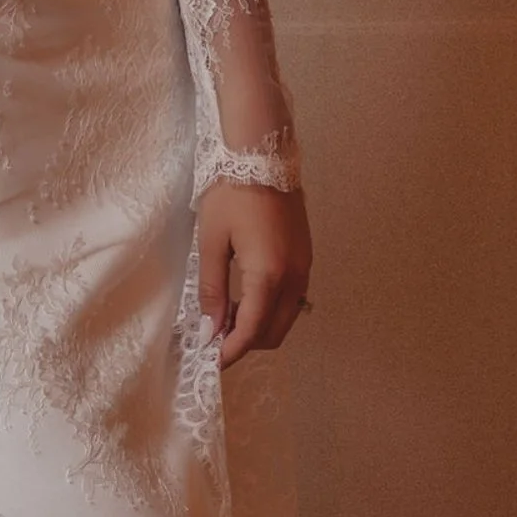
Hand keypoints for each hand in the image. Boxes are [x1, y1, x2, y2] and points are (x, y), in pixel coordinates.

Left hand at [198, 181, 311, 365]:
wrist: (263, 156)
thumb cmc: (231, 195)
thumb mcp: (211, 242)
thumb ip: (211, 289)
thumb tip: (209, 328)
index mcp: (269, 275)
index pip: (252, 330)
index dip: (231, 351)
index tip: (210, 360)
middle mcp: (294, 277)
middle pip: (274, 332)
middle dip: (245, 344)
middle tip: (214, 339)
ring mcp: (305, 268)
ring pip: (286, 318)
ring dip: (259, 328)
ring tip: (226, 320)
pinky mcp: (306, 258)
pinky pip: (293, 300)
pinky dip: (271, 310)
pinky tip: (245, 300)